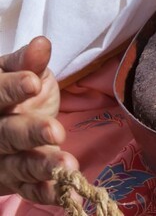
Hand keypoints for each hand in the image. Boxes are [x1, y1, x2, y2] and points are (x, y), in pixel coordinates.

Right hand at [0, 37, 77, 204]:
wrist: (11, 115)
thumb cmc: (20, 88)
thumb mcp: (23, 70)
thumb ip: (30, 62)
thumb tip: (41, 44)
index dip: (12, 88)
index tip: (34, 83)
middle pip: (6, 134)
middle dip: (30, 133)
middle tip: (56, 132)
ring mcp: (1, 158)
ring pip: (17, 164)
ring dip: (42, 167)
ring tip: (67, 165)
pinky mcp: (14, 180)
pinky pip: (27, 188)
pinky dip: (44, 191)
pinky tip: (64, 191)